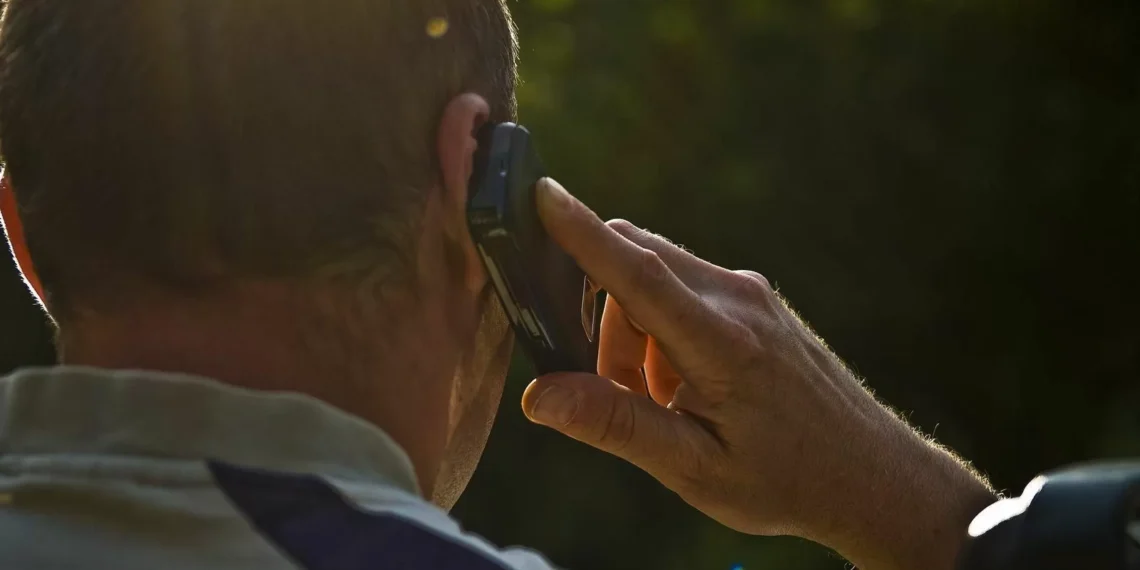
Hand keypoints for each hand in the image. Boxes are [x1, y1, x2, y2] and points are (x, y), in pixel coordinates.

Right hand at [521, 178, 995, 569]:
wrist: (870, 474)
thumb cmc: (783, 479)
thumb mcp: (693, 468)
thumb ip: (615, 424)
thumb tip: (540, 393)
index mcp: (722, 343)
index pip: (638, 273)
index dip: (584, 233)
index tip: (542, 192)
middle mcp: (739, 300)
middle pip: (636, 266)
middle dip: (604, 318)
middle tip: (626, 391)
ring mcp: (752, 293)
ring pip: (657, 279)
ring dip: (635, 331)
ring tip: (666, 402)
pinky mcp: (756, 299)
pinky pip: (685, 289)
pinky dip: (664, 329)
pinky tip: (690, 388)